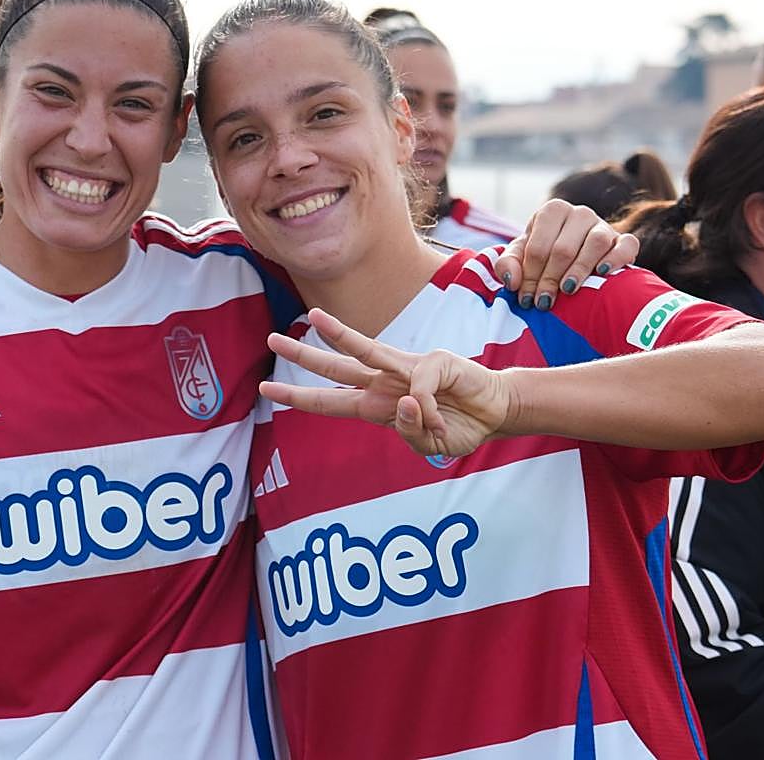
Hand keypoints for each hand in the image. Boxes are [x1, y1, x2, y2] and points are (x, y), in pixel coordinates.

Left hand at [260, 308, 513, 457]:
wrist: (495, 413)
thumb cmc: (458, 426)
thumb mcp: (428, 446)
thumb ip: (410, 432)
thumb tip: (404, 404)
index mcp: (377, 406)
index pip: (330, 401)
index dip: (299, 396)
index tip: (268, 389)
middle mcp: (384, 382)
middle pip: (335, 367)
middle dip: (302, 355)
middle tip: (271, 338)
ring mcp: (407, 368)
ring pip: (366, 348)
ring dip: (338, 333)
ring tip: (314, 317)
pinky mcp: (433, 361)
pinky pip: (418, 390)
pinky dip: (427, 412)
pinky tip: (441, 421)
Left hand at [495, 198, 638, 309]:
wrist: (574, 259)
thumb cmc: (542, 256)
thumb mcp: (520, 257)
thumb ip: (508, 265)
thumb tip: (512, 281)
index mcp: (552, 211)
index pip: (537, 247)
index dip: (530, 276)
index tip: (526, 299)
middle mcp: (579, 213)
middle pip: (563, 248)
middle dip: (550, 279)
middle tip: (543, 303)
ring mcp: (603, 224)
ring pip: (595, 243)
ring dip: (579, 270)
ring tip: (568, 290)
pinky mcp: (623, 239)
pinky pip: (626, 245)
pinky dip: (615, 258)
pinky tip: (602, 272)